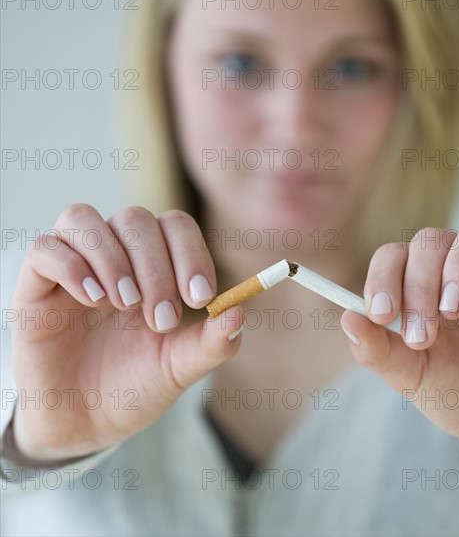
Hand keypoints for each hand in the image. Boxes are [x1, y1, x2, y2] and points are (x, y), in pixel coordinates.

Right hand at [10, 204, 242, 462]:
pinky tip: (92, 299)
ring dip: (112, 258)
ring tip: (124, 304)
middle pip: (135, 220)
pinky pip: (45, 249)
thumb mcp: (180, 367)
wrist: (86, 422)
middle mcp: (115, 257)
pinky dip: (72, 266)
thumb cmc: (136, 386)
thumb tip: (240, 313)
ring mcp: (74, 267)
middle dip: (155, 268)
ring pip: (83, 217)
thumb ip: (212, 342)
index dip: (191, 253)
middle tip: (161, 320)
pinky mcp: (36, 286)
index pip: (175, 226)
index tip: (200, 297)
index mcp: (154, 268)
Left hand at [341, 212, 458, 458]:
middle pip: (427, 242)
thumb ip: (378, 350)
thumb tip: (346, 318)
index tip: (381, 315)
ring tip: (451, 314)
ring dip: (454, 270)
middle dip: (418, 286)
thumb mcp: (411, 376)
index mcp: (418, 290)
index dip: (381, 278)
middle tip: (421, 335)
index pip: (392, 257)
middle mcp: (452, 274)